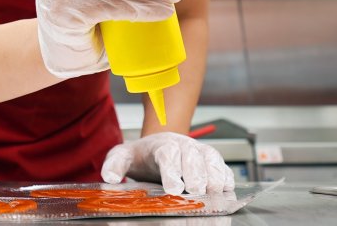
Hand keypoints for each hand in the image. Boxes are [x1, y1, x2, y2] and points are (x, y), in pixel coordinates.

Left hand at [101, 132, 234, 194]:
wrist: (158, 145)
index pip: (168, 155)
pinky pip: (223, 166)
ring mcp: (199, 152)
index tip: (173, 188)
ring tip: (215, 192)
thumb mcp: (123, 156)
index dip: (172, 171)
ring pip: (211, 159)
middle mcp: (184, 146)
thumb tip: (109, 176)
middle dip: (196, 174)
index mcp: (162, 145)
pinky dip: (227, 177)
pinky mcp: (211, 161)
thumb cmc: (143, 155)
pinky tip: (227, 189)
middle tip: (196, 191)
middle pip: (192, 157)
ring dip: (214, 175)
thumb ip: (114, 164)